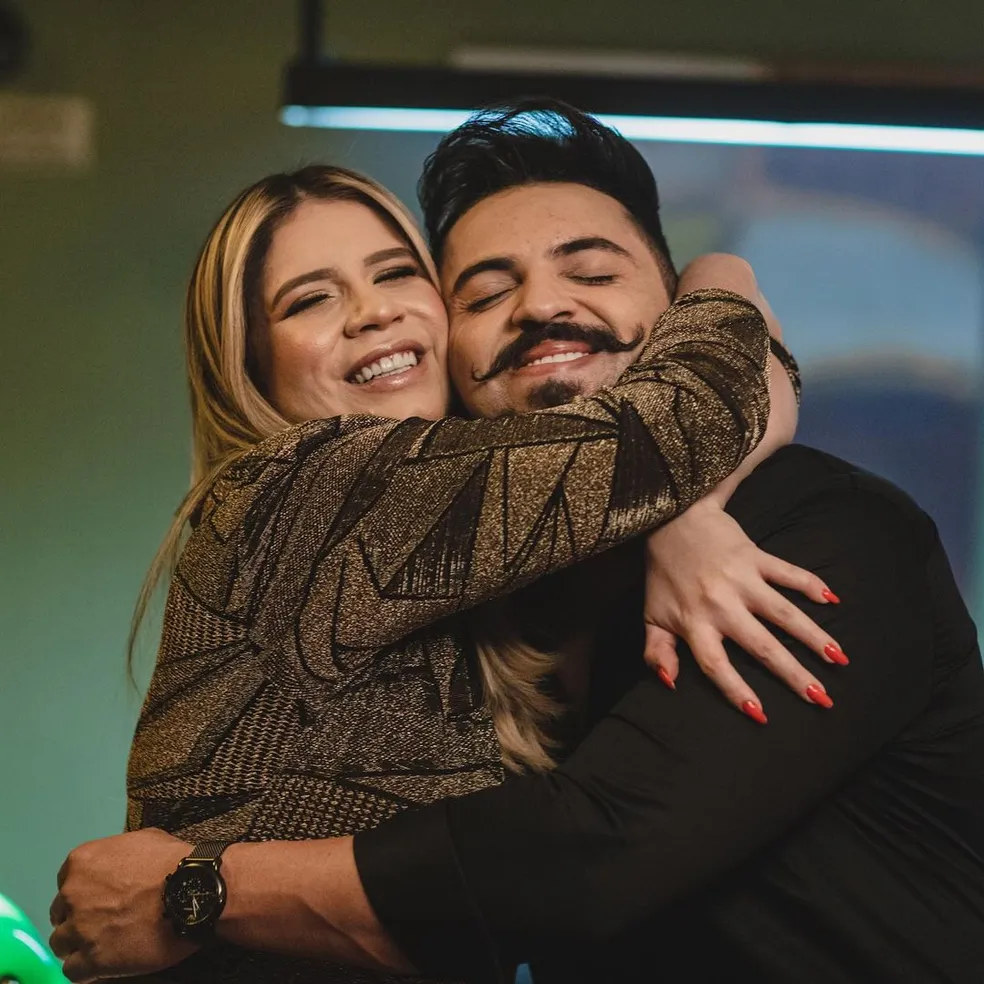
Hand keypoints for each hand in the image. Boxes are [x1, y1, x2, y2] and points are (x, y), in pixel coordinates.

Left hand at [49, 828, 196, 981]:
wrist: (192, 892)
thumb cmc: (173, 861)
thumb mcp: (145, 839)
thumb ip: (120, 853)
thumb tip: (121, 863)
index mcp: (82, 862)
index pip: (65, 883)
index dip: (83, 893)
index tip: (98, 899)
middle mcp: (72, 895)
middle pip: (60, 914)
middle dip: (77, 918)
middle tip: (102, 921)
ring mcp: (79, 929)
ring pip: (61, 943)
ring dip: (78, 944)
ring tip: (103, 944)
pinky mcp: (91, 960)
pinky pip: (72, 970)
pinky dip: (85, 969)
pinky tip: (103, 963)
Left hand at [643, 499, 845, 721]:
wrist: (669, 519)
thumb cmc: (663, 574)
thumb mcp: (651, 615)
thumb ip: (657, 652)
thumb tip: (670, 683)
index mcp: (694, 622)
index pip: (716, 665)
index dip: (736, 690)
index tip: (761, 714)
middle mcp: (721, 604)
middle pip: (762, 646)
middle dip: (793, 674)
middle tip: (821, 697)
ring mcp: (741, 580)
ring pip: (784, 613)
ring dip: (813, 636)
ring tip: (838, 658)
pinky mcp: (755, 556)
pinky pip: (788, 572)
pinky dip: (810, 584)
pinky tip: (833, 600)